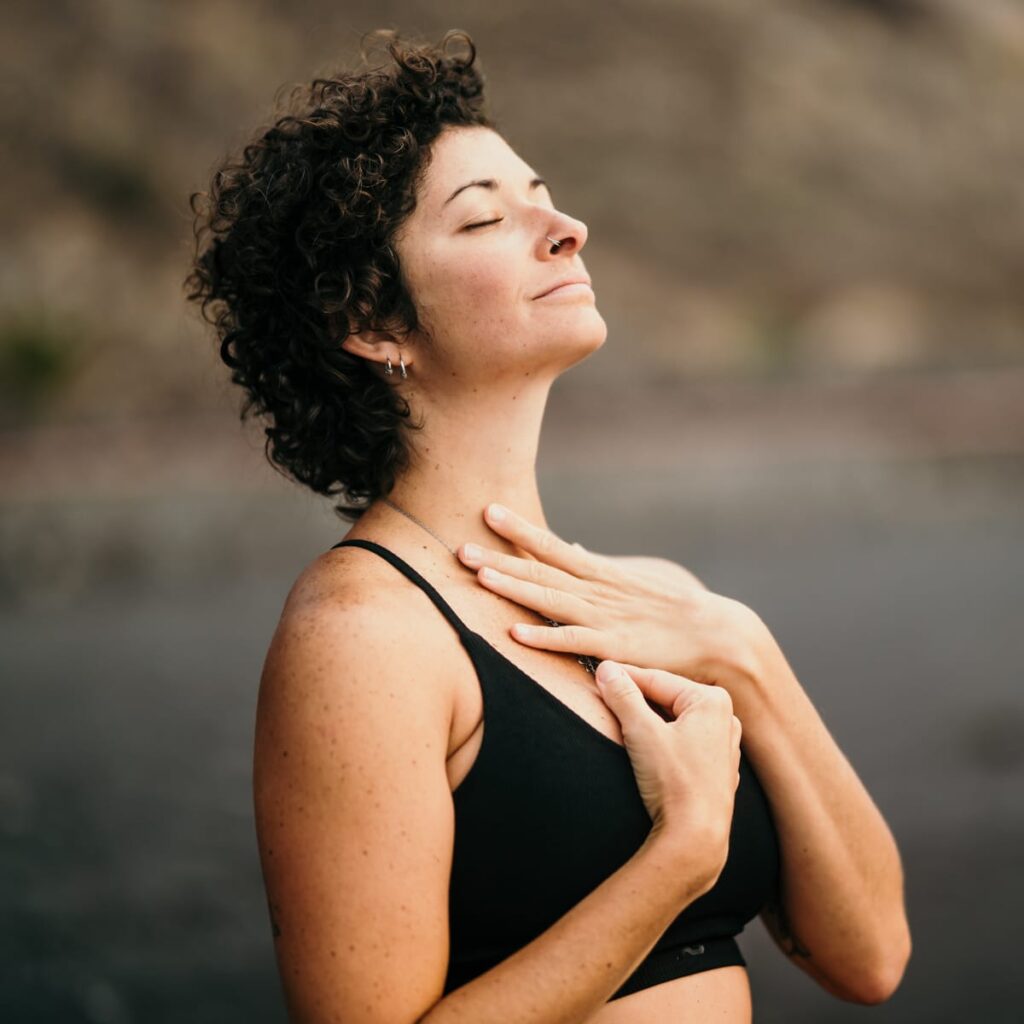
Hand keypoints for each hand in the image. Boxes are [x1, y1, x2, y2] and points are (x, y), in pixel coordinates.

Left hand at [457, 503, 763, 689]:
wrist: (718, 635)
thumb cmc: (672, 611)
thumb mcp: (630, 582)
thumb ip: (594, 567)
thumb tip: (569, 546)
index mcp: (600, 575)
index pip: (552, 548)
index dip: (519, 530)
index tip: (488, 511)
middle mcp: (597, 591)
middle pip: (541, 570)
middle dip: (500, 558)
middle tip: (461, 546)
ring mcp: (604, 619)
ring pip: (551, 600)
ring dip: (513, 588)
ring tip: (479, 577)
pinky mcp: (615, 649)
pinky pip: (573, 643)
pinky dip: (544, 638)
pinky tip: (515, 634)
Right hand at [594, 659, 741, 885]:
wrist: (695, 839)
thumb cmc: (674, 783)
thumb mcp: (642, 732)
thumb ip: (623, 696)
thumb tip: (608, 670)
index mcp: (711, 701)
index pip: (657, 680)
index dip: (623, 676)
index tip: (598, 672)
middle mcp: (724, 719)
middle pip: (667, 698)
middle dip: (636, 697)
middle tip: (605, 692)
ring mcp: (723, 746)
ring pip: (675, 720)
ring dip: (649, 718)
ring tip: (622, 718)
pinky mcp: (716, 770)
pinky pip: (684, 742)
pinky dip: (663, 739)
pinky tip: (647, 748)